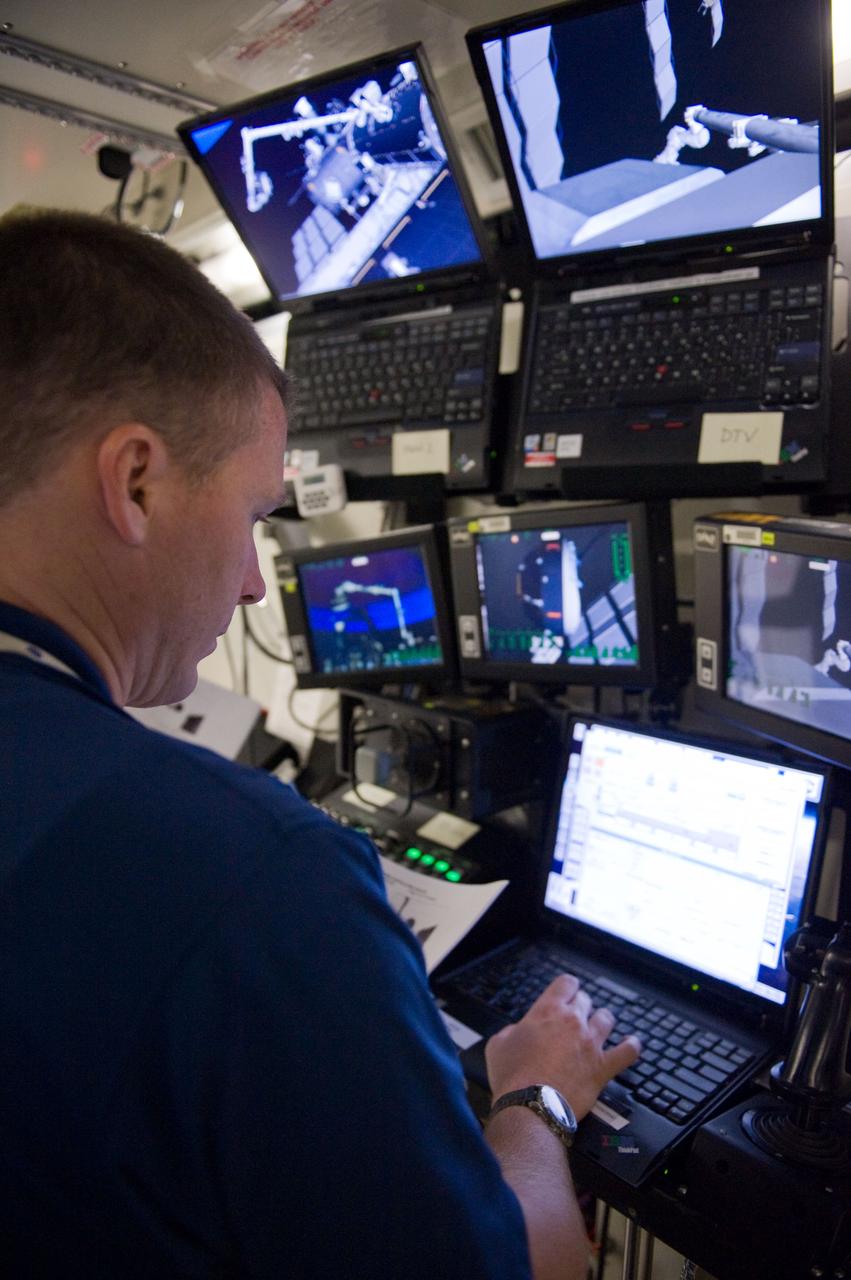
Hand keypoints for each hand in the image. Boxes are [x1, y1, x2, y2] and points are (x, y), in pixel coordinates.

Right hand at [485, 974, 640, 1120]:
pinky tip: (631, 1044)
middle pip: (586, 1000)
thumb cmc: (512, 1077)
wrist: (530, 1107)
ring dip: (602, 1021)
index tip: (566, 993)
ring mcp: (591, 1044)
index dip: (567, 987)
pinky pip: (627, 1052)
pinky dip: (631, 1047)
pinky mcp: (602, 1067)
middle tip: (575, 1017)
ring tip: (599, 1026)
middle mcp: (573, 1022)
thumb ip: (512, 1030)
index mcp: (547, 1011)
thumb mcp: (498, 1044)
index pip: (566, 983)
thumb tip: (519, 1032)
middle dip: (581, 1006)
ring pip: (607, 1019)